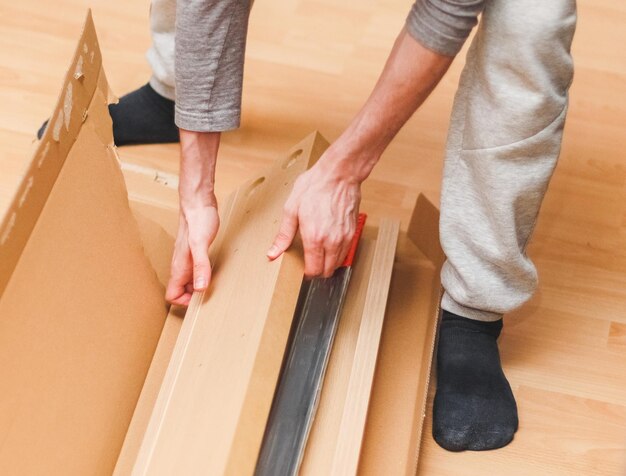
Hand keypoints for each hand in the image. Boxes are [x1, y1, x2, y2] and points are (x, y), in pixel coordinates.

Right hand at [166, 200, 219, 305]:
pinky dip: (204, 276)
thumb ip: (200, 266)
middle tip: (211, 295)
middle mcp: (181, 266)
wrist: (198, 204)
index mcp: (179, 267)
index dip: (184, 303)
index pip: (172, 296)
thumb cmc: (198, 221)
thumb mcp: (201, 245)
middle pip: (181, 292)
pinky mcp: (196, 253)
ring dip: (199, 288)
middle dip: (194, 298)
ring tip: (214, 286)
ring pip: (189, 282)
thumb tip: (199, 288)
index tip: (201, 299)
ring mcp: (188, 260)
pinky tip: (214, 272)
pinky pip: (196, 271)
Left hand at [267, 153, 361, 277]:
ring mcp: (344, 238)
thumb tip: (273, 252)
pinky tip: (330, 244)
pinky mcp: (352, 232)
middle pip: (327, 271)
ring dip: (329, 263)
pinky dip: (339, 253)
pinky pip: (346, 251)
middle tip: (311, 263)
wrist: (339, 174)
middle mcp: (331, 241)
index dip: (307, 273)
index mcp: (314, 238)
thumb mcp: (291, 209)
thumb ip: (283, 235)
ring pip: (338, 263)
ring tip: (320, 254)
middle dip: (318, 270)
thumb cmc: (316, 187)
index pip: (314, 270)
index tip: (303, 269)